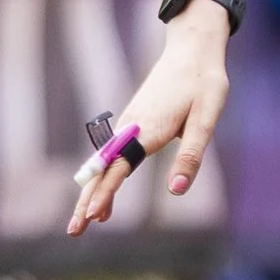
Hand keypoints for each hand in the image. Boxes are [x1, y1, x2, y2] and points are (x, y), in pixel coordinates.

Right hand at [66, 0, 230, 235]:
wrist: (192, 48)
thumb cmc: (204, 83)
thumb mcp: (206, 120)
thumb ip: (191, 157)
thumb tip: (177, 191)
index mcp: (148, 129)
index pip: (119, 168)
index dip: (105, 195)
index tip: (91, 217)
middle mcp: (131, 127)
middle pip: (102, 171)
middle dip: (86, 202)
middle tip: (73, 231)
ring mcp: (129, 123)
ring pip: (104, 164)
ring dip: (92, 192)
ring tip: (84, 222)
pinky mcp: (133, 121)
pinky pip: (111, 154)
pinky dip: (103, 177)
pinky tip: (105, 193)